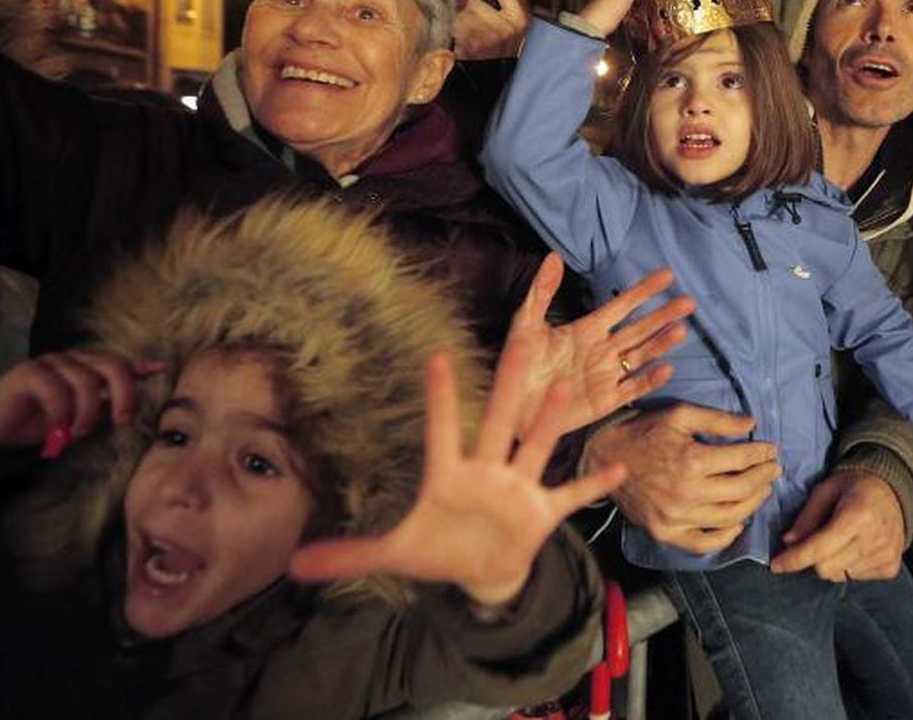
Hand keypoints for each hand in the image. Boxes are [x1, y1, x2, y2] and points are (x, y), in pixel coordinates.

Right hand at [0, 350, 162, 453]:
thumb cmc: (46, 425)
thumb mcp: (85, 418)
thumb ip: (109, 407)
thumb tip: (141, 403)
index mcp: (91, 368)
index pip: (123, 363)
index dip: (143, 365)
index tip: (163, 369)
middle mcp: (75, 360)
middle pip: (113, 366)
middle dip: (125, 395)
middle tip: (122, 421)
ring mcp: (53, 362)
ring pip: (86, 380)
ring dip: (87, 412)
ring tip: (77, 433)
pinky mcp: (29, 370)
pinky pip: (56, 387)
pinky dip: (62, 412)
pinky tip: (59, 430)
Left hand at [290, 349, 626, 605]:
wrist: (481, 571)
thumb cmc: (439, 549)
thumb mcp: (394, 554)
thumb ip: (350, 555)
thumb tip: (292, 565)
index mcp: (449, 475)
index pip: (443, 430)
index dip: (440, 398)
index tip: (437, 356)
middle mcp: (488, 472)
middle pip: (500, 423)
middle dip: (508, 387)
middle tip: (523, 340)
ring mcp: (519, 489)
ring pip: (536, 448)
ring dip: (549, 424)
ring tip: (562, 391)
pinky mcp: (542, 513)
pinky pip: (571, 496)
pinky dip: (593, 485)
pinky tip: (620, 466)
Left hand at [451, 0, 528, 59]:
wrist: (489, 87)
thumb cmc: (494, 58)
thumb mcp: (502, 29)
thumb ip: (488, 3)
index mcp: (518, 19)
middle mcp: (506, 27)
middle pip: (474, 1)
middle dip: (463, 6)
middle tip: (461, 15)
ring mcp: (489, 35)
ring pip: (460, 14)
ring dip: (456, 23)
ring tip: (463, 39)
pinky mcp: (473, 43)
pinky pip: (453, 25)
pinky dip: (449, 32)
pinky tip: (457, 44)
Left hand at [505, 252, 692, 438]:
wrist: (510, 405)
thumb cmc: (518, 364)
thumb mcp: (525, 324)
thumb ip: (542, 291)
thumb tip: (553, 256)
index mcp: (586, 330)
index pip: (622, 306)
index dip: (643, 291)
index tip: (667, 275)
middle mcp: (602, 350)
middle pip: (639, 329)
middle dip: (663, 315)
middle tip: (688, 302)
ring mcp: (606, 375)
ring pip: (641, 355)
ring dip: (661, 344)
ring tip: (681, 330)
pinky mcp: (604, 401)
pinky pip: (632, 389)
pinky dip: (649, 380)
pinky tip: (665, 369)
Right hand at [586, 403, 778, 553]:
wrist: (605, 456)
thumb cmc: (644, 432)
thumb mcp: (680, 415)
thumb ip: (717, 420)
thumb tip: (752, 425)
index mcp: (692, 461)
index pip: (741, 460)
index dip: (762, 455)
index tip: (771, 450)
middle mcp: (687, 494)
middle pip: (741, 490)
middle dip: (763, 478)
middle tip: (773, 470)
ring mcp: (676, 518)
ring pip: (729, 518)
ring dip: (753, 504)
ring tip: (761, 491)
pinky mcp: (665, 533)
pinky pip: (703, 543)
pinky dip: (725, 536)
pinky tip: (737, 523)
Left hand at [772, 471, 906, 580]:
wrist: (893, 490)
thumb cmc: (854, 488)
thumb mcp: (825, 490)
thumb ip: (806, 517)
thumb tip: (788, 542)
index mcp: (858, 515)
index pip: (819, 548)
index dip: (794, 558)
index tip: (776, 565)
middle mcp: (875, 538)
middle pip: (826, 568)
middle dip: (812, 559)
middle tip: (815, 542)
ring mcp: (886, 555)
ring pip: (839, 576)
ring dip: (831, 562)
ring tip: (840, 541)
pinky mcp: (891, 568)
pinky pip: (855, 578)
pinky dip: (848, 567)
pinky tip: (854, 548)